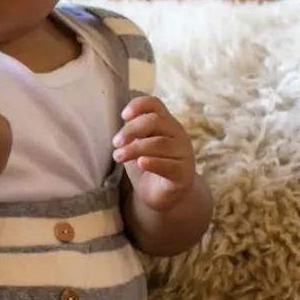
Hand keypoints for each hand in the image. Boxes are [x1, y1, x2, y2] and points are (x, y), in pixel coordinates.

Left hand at [112, 96, 195, 211]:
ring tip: (118, 157)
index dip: (138, 105)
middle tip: (115, 143)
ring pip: (159, 143)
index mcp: (165, 122)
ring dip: (134, 149)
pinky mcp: (184, 174)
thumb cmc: (148, 165)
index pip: (155, 104)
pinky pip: (169, 165)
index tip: (123, 116)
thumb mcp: (136, 145)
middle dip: (131, 130)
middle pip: (155, 121)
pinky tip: (140, 163)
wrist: (162, 195)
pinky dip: (153, 163)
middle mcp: (177, 133)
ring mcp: (183, 153)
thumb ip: (132, 132)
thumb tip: (124, 121)